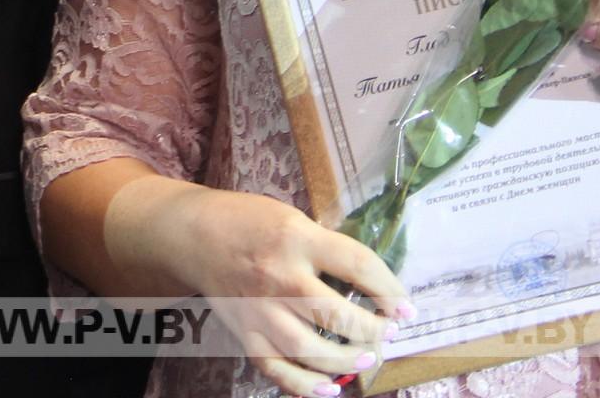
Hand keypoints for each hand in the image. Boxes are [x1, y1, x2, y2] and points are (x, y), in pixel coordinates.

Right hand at [160, 187, 407, 397]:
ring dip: (346, 361)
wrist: (193, 234)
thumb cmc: (250, 221)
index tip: (406, 308)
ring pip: (309, 349)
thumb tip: (371, 285)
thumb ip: (326, 248)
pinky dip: (304, 386)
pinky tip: (329, 390)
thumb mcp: (293, 219)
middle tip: (387, 333)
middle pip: (336, 315)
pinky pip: (276, 368)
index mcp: (297, 238)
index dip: (390, 290)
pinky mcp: (244, 332)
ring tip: (367, 357)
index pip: (357, 265)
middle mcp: (279, 276)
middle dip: (372, 331)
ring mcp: (259, 308)